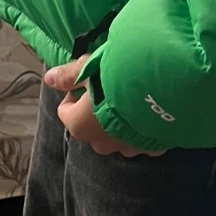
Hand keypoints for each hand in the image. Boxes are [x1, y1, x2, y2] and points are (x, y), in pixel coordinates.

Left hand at [44, 58, 161, 157]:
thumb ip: (69, 76)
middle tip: (112, 86)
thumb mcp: (89, 67)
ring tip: (134, 98)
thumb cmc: (118, 74)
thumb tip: (50, 79)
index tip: (90, 80)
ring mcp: (128, 149)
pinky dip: (145, 128)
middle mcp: (100, 144)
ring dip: (121, 122)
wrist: (165, 85)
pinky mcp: (153, 148)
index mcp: (80, 126)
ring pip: (117, 136)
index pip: (66, 112)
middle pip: (91, 127)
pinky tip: (153, 111)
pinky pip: (144, 140)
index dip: (76, 93)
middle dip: (97, 110)